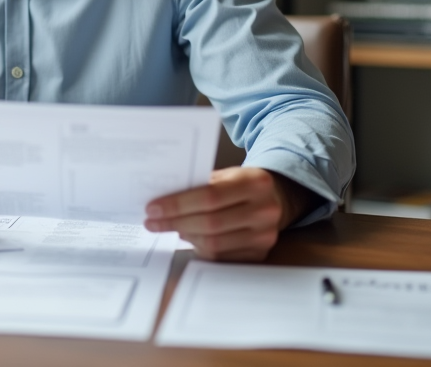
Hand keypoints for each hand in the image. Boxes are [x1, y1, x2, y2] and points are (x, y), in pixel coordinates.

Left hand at [143, 167, 314, 261]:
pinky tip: (188, 237)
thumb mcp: (228, 174)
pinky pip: (221, 256)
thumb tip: (163, 199)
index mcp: (256, 182)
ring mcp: (265, 236)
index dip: (178, 204)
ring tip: (169, 227)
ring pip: (214, 243)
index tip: (153, 207)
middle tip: (153, 221)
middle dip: (175, 222)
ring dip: (185, 236)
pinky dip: (199, 248)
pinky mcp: (260, 254)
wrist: (277, 199)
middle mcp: (265, 210)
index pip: (209, 196)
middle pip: (210, 223)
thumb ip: (201, 184)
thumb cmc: (244, 184)